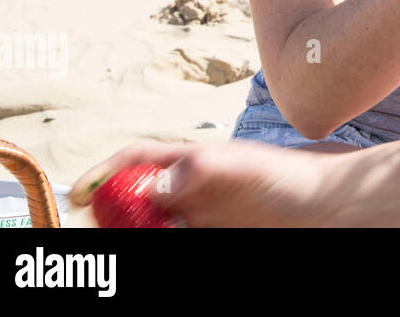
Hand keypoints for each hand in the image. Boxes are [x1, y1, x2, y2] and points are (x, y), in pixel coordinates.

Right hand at [68, 139, 350, 226]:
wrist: (320, 206)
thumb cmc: (285, 179)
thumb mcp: (240, 168)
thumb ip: (197, 171)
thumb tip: (151, 187)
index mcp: (191, 160)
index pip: (138, 159)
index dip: (105, 173)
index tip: (79, 194)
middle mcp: (189, 187)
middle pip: (134, 197)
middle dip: (111, 212)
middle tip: (101, 230)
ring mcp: (198, 213)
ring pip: (150, 223)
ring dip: (136, 231)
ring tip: (141, 235)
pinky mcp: (208, 232)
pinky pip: (171, 238)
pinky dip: (157, 240)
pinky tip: (163, 239)